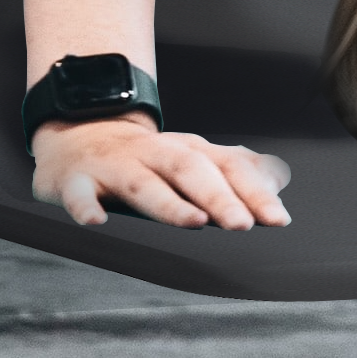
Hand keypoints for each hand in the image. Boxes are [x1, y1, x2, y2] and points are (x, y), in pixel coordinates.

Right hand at [30, 113, 293, 229]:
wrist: (80, 133)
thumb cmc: (146, 157)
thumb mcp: (192, 156)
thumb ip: (235, 169)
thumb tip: (278, 178)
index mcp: (187, 151)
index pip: (226, 166)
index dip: (253, 191)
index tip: (278, 219)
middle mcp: (156, 155)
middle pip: (190, 170)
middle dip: (218, 196)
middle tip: (242, 224)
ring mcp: (117, 166)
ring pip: (144, 183)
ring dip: (169, 203)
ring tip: (194, 222)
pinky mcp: (78, 180)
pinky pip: (80, 194)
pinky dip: (86, 207)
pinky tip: (95, 222)